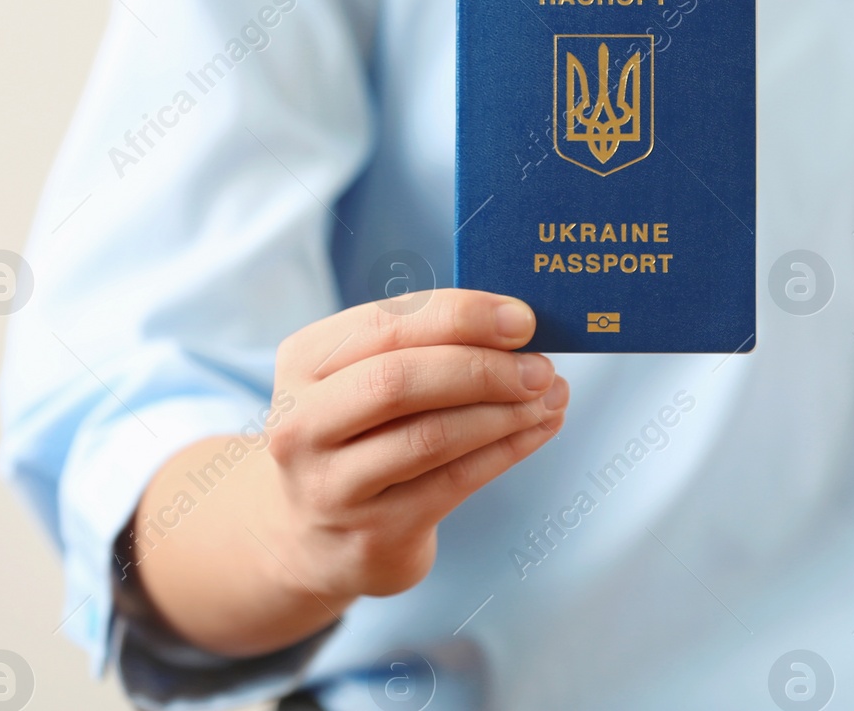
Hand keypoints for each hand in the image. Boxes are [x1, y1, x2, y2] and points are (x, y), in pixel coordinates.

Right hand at [263, 288, 566, 598]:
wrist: (310, 536)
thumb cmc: (358, 432)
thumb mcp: (362, 377)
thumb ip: (424, 344)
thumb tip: (514, 324)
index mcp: (303, 362)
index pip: (385, 324)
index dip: (461, 317)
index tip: (521, 319)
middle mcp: (303, 425)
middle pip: (399, 381)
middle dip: (483, 368)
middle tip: (540, 367)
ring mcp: (333, 487)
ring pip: (431, 437)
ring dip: (505, 412)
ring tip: (550, 396)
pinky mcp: (373, 535)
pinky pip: (455, 482)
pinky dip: (508, 450)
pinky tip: (538, 429)